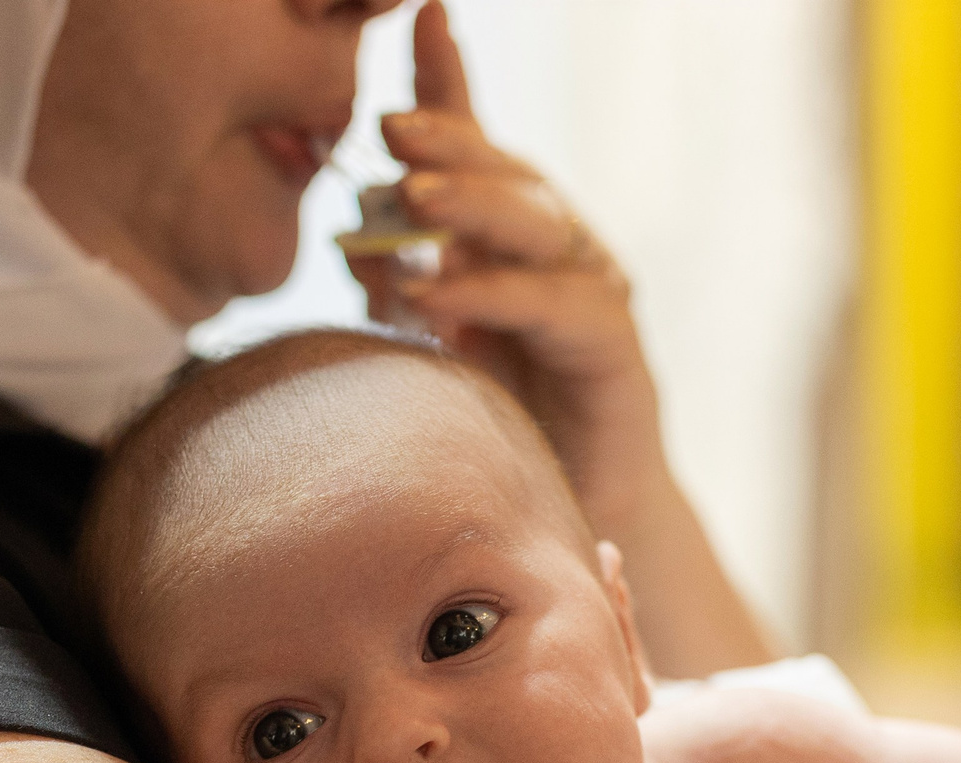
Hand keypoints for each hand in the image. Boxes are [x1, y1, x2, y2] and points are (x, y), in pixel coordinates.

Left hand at [350, 2, 775, 676]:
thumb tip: (348, 235)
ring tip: (413, 195)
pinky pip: (551, 307)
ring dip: (474, 205)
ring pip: (536, 226)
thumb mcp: (433, 342)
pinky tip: (440, 295)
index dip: (447, 82)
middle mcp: (558, 249)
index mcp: (510, 235)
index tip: (418, 14)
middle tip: (390, 123)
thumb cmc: (498, 424)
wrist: (573, 515)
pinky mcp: (612, 349)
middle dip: (450, 138)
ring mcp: (592, 292)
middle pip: (506, 172)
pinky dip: (494, 295)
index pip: (475, 146)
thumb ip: (398, 285)